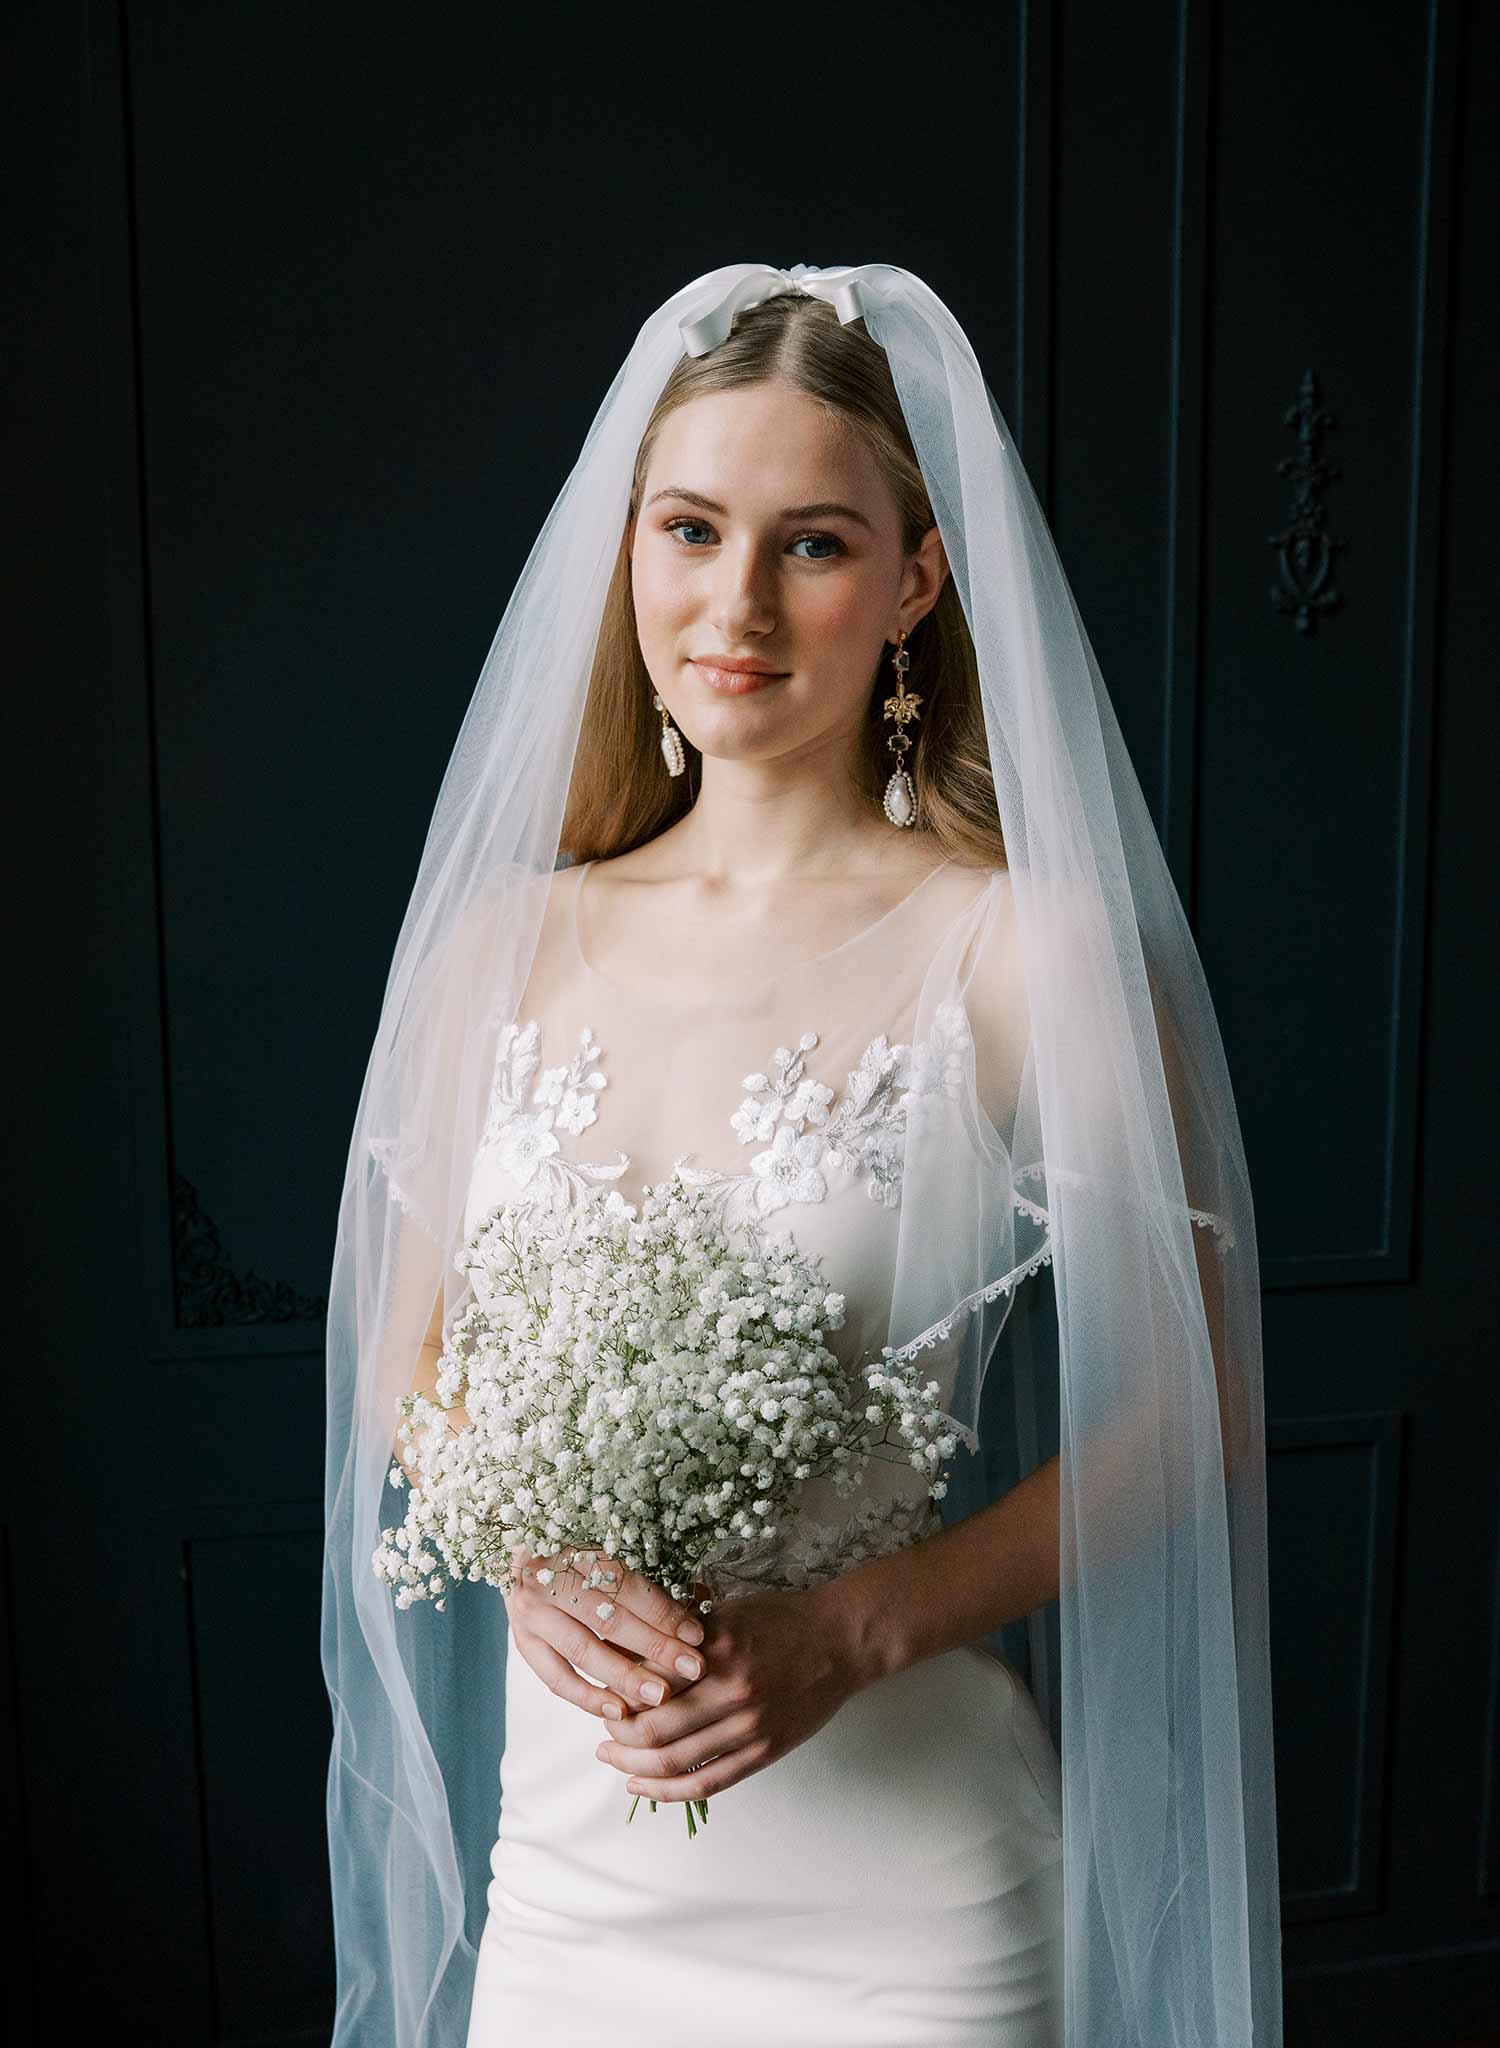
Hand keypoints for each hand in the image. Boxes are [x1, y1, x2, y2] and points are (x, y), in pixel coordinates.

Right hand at [504, 1545, 708, 1724]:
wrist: (520, 1549)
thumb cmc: (577, 1546)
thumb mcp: (610, 1547)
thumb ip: (649, 1576)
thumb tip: (699, 1601)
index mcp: (573, 1548)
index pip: (627, 1587)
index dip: (663, 1612)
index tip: (696, 1634)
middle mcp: (547, 1581)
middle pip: (608, 1620)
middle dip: (655, 1647)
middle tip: (692, 1668)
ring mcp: (531, 1614)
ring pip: (583, 1651)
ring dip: (624, 1677)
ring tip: (660, 1696)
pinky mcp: (523, 1642)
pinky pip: (556, 1678)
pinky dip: (587, 1697)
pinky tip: (618, 1711)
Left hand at [592, 1582, 866, 1802]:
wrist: (841, 1642)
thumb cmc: (783, 1619)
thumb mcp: (729, 1611)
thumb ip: (685, 1632)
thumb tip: (632, 1651)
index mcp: (718, 1649)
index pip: (649, 1679)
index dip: (617, 1691)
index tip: (601, 1693)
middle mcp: (731, 1690)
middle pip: (653, 1728)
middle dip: (618, 1736)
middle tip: (602, 1733)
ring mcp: (749, 1726)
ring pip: (674, 1762)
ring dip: (634, 1768)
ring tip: (613, 1762)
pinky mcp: (764, 1752)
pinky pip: (707, 1783)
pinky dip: (669, 1792)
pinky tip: (643, 1788)